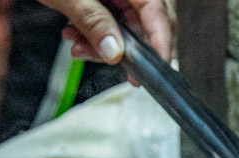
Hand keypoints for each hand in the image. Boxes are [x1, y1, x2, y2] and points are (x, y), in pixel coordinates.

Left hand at [37, 0, 175, 63]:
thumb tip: (115, 52)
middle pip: (150, 21)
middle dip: (128, 47)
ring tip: (78, 46)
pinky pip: (115, 20)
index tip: (158, 66)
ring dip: (107, 43)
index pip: (158, 10)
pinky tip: (77, 36)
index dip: (161, 40)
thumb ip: (94, 22)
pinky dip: (98, 33)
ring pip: (131, 25)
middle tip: (112, 65)